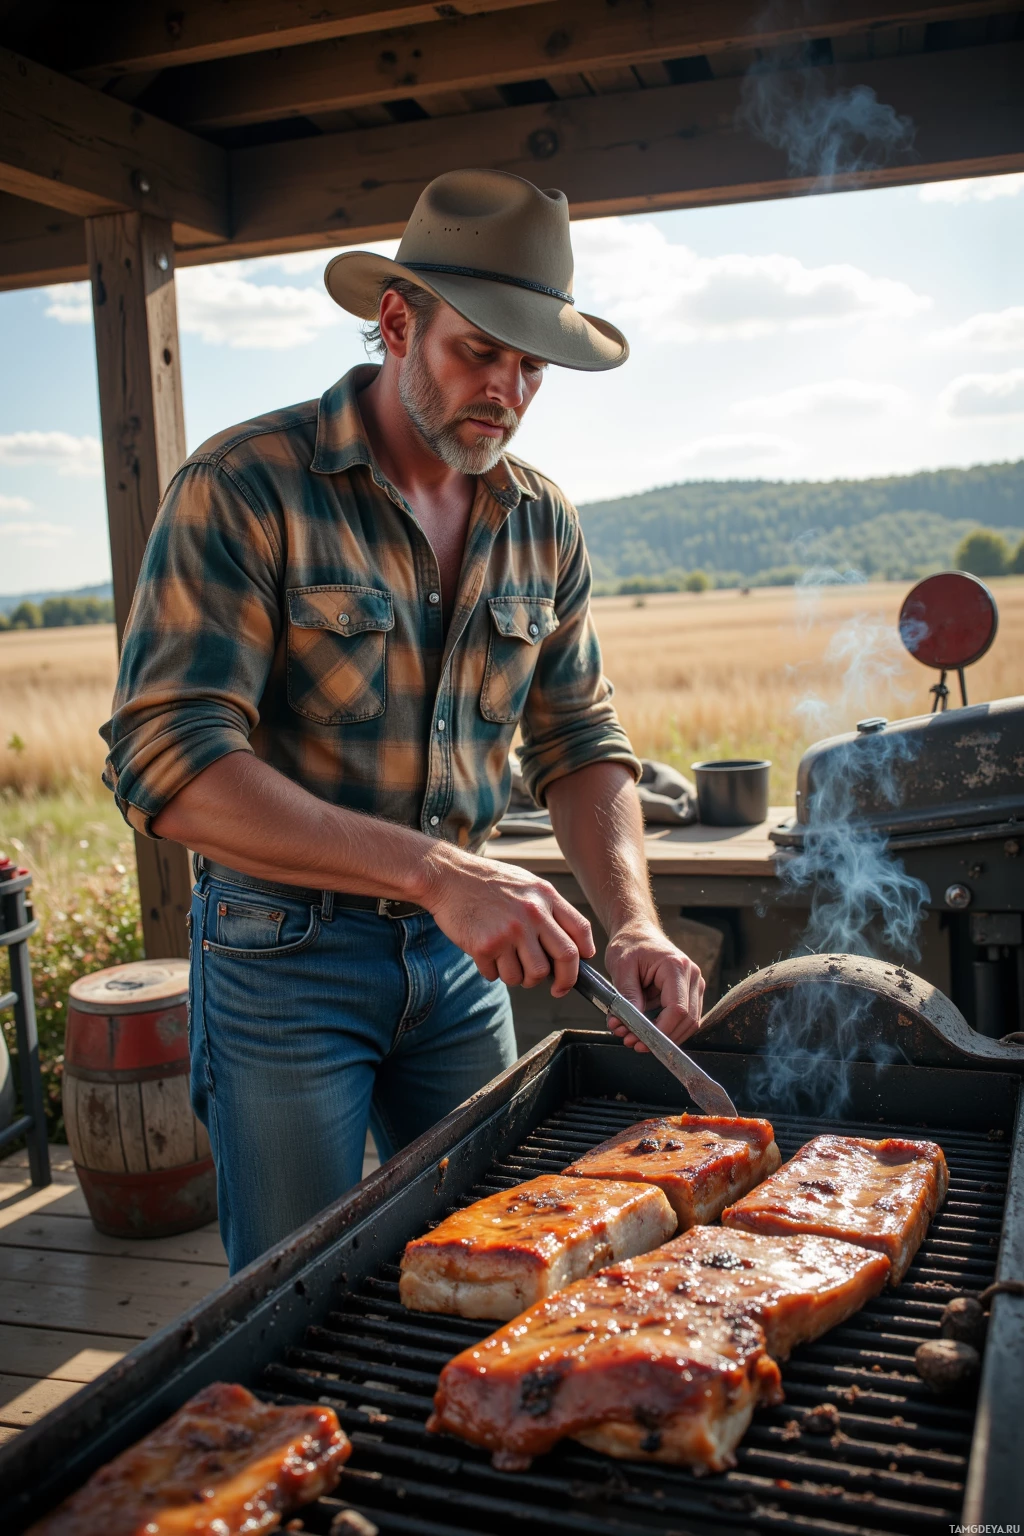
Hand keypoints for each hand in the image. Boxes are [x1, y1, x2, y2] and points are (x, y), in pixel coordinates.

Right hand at [423, 846, 594, 993]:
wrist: (447, 876)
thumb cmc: (487, 882)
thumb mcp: (526, 884)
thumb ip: (549, 910)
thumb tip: (571, 947)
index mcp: (545, 896)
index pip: (580, 930)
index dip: (584, 956)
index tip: (579, 969)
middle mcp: (532, 914)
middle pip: (564, 959)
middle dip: (564, 981)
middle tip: (556, 988)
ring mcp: (509, 931)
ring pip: (531, 975)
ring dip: (521, 978)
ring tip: (508, 961)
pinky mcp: (486, 946)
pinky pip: (499, 976)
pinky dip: (494, 973)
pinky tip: (486, 955)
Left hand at [604, 922, 703, 1050]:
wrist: (638, 932)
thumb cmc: (629, 945)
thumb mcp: (621, 967)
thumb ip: (628, 995)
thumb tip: (631, 1024)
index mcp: (676, 966)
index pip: (678, 1009)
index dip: (661, 1031)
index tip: (639, 1040)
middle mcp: (692, 976)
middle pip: (687, 1020)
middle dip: (660, 1037)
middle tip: (631, 1042)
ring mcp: (694, 985)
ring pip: (689, 1023)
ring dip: (663, 1036)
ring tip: (633, 1037)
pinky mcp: (690, 993)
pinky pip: (684, 1019)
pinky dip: (665, 1028)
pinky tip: (644, 1029)